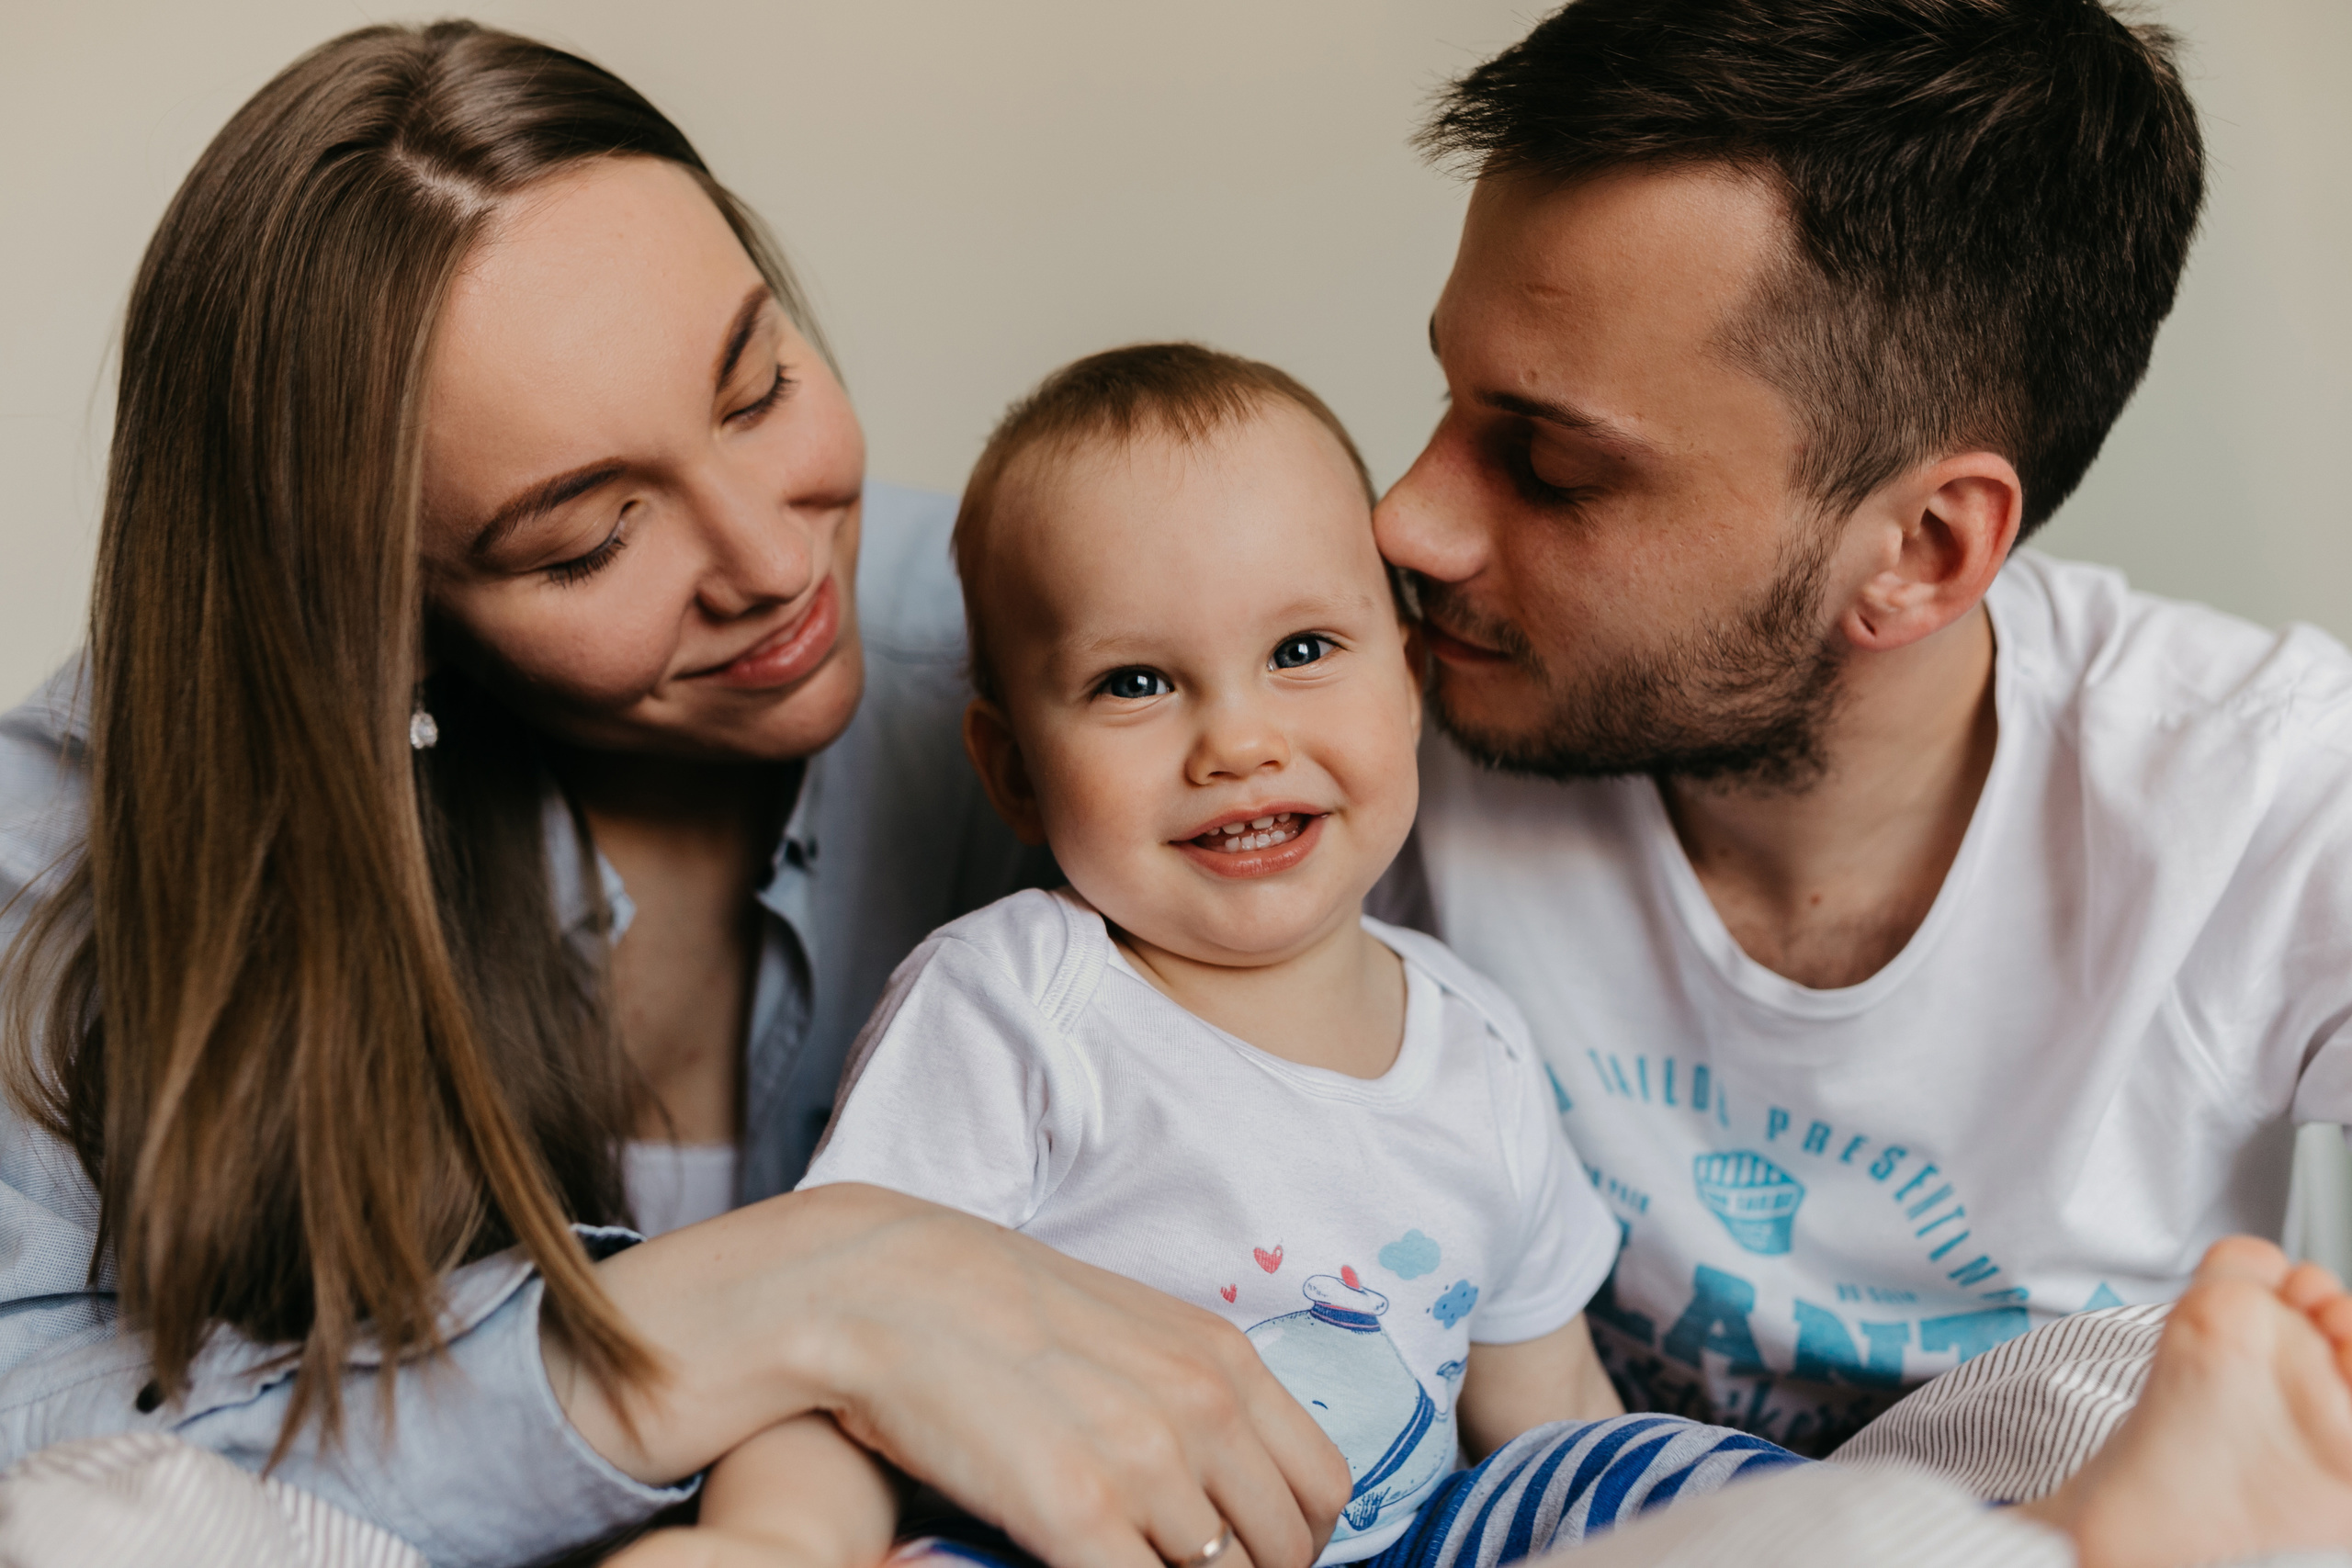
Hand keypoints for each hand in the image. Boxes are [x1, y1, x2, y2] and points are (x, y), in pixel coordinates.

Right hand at [548, 1184, 1348, 1567]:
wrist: (879, 1285)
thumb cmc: (989, 1305)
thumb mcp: (1124, 1326)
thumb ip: (1189, 1391)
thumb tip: (1223, 1471)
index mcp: (1220, 1360)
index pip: (1319, 1488)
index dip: (1295, 1541)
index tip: (1249, 1555)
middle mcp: (1202, 1409)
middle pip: (1282, 1549)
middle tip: (1179, 1565)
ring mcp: (1145, 1466)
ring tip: (1119, 1556)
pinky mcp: (1077, 1515)